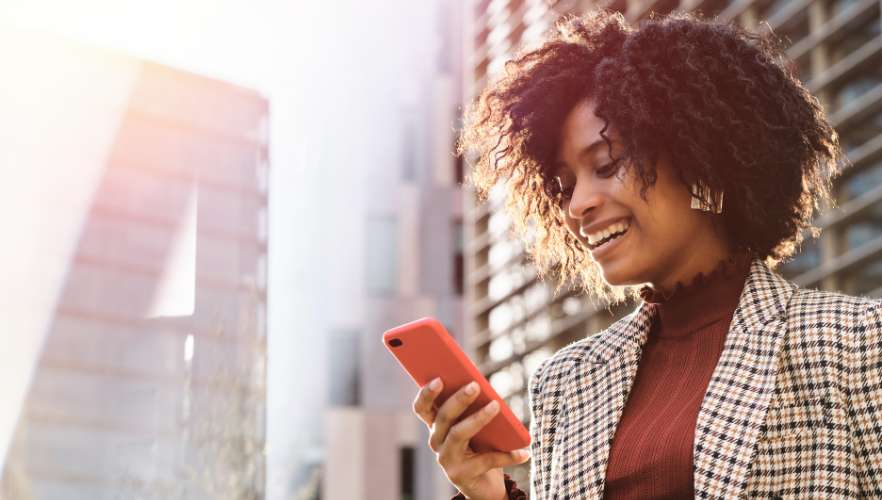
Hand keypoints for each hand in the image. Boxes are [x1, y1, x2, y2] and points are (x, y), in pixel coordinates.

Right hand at [412, 378, 529, 499]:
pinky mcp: (461, 476)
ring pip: (459, 434)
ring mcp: (446, 460)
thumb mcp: (474, 426)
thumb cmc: (480, 447)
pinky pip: (486, 460)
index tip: (438, 379)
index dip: (426, 394)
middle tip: (475, 385)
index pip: (422, 408)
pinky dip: (507, 456)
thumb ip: (473, 409)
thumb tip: (485, 388)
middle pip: (443, 417)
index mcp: (436, 426)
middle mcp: (437, 442)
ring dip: (478, 418)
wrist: (484, 485)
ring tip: (496, 405)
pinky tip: (523, 453)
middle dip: (458, 399)